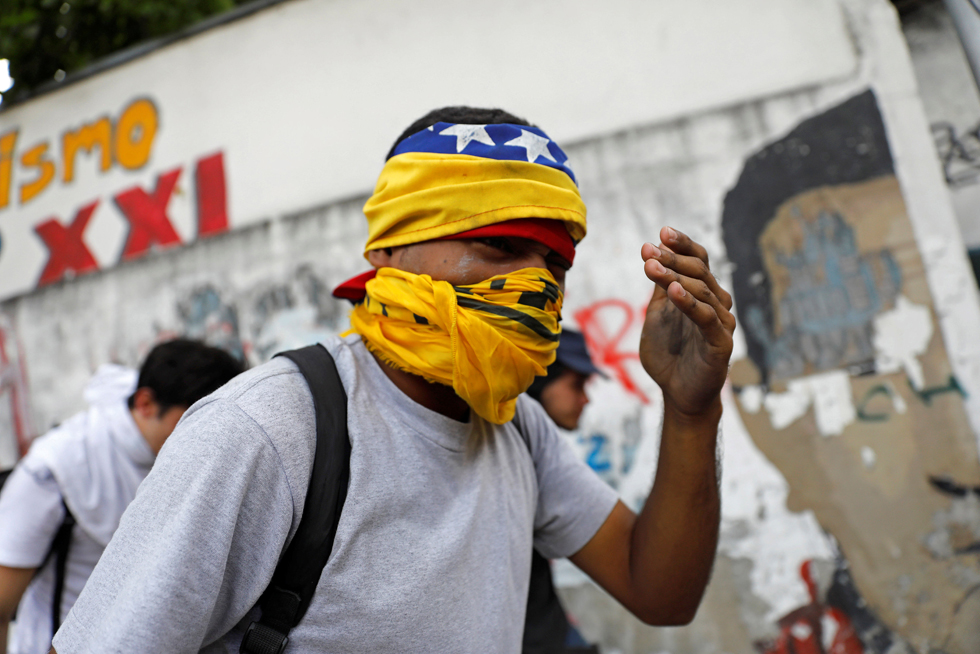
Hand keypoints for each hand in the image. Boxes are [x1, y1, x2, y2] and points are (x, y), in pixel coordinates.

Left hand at [639, 227, 734, 418]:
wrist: (678, 394)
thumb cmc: (670, 355)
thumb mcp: (658, 316)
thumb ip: (660, 289)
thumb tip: (652, 254)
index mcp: (702, 294)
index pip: (699, 260)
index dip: (683, 245)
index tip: (661, 233)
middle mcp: (717, 304)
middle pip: (700, 271)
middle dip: (673, 258)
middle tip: (650, 250)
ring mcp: (721, 322)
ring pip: (701, 291)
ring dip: (674, 276)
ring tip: (651, 267)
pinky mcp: (720, 343)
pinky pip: (706, 318)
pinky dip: (689, 302)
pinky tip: (672, 291)